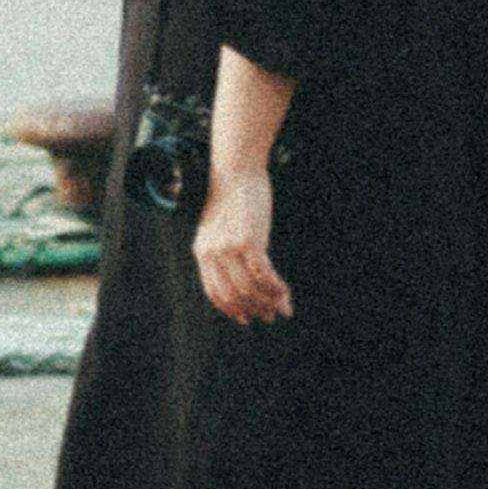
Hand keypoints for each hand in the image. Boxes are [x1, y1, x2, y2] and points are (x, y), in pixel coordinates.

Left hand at [193, 165, 289, 324]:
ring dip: (269, 302)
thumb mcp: (222, 227)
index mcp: (202, 252)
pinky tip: (285, 292)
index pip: (215, 293)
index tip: (247, 318)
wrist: (236, 170)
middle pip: (234, 295)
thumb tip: (245, 274)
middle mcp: (212, 254)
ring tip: (283, 307)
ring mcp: (229, 249)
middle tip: (271, 316)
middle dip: (255, 310)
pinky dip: (276, 288)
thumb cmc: (233, 197)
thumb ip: (226, 250)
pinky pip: (263, 275)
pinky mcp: (248, 242)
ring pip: (250, 289)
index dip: (232, 309)